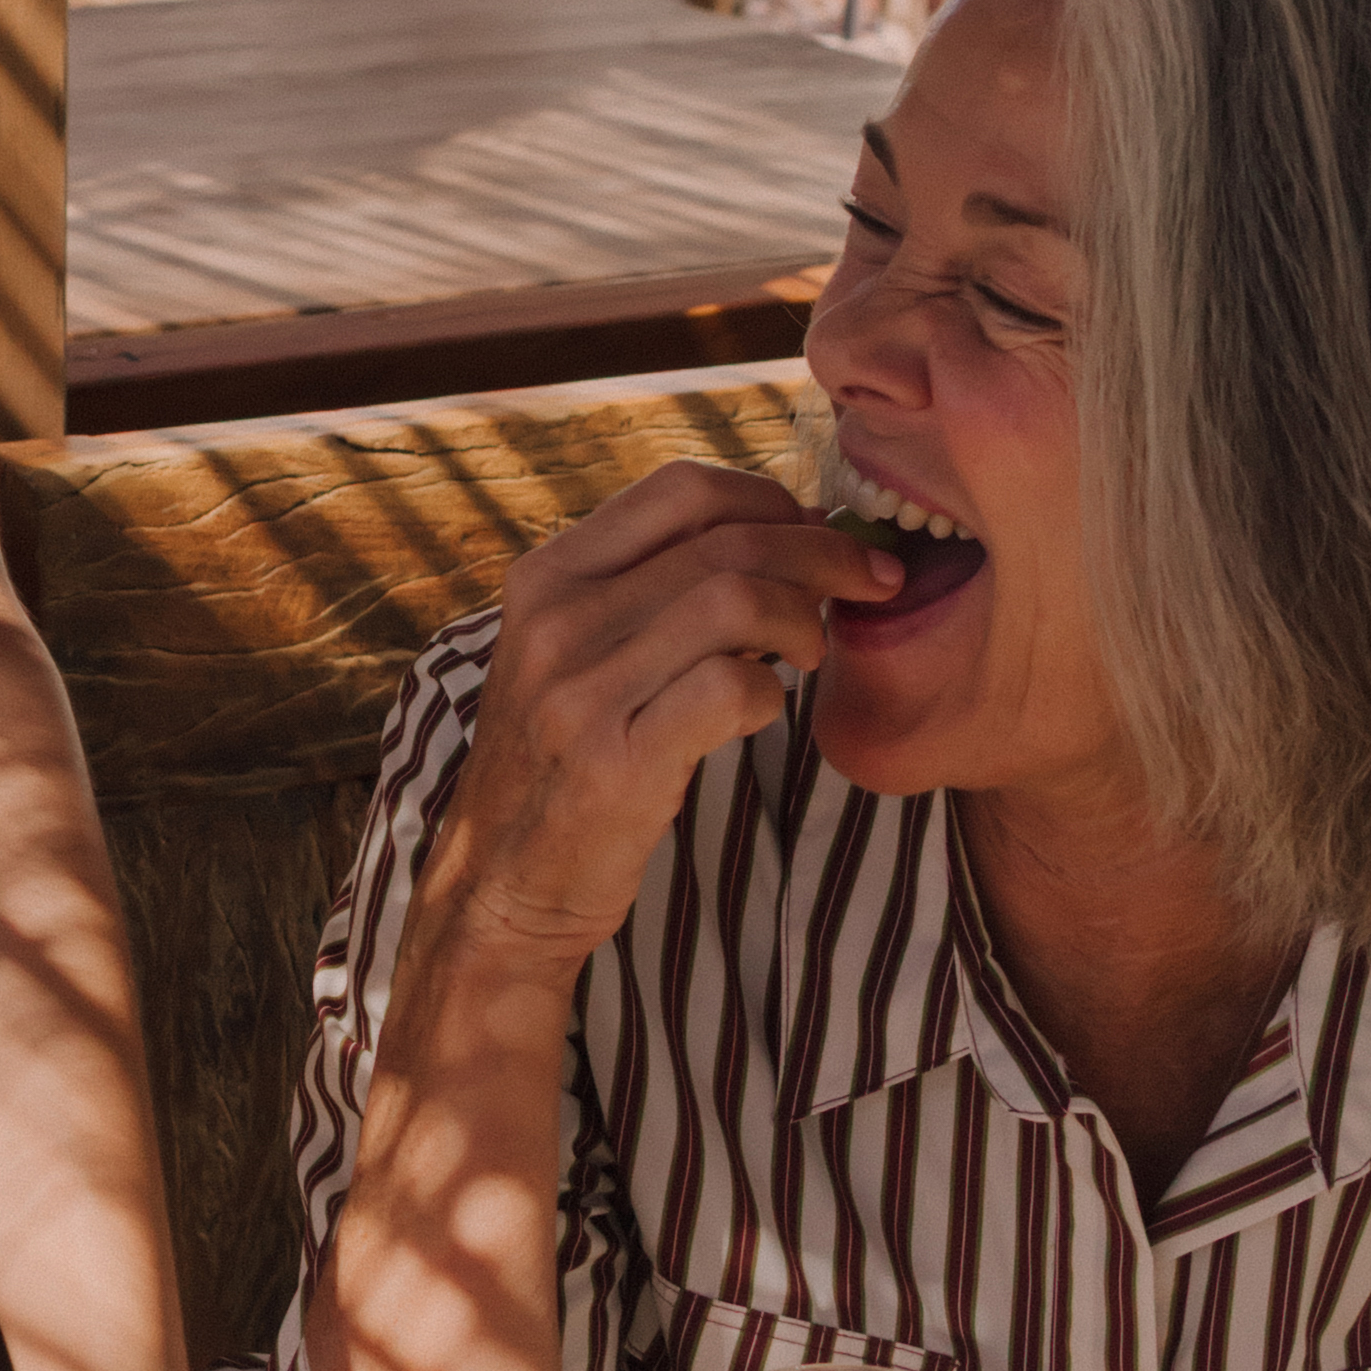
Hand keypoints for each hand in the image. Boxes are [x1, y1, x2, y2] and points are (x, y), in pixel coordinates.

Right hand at [417, 470, 905, 990]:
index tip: (815, 530)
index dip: (768, 499)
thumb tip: (783, 526)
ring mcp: (580, 690)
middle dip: (821, 552)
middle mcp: (556, 619)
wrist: (501, 880)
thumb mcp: (574, 649)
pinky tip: (766, 711)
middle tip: (869, 581)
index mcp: (547, 574)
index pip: (679, 490)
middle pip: (724, 541)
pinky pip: (730, 690)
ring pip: (734, 602)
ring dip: (804, 618)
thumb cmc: (564, 757)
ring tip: (812, 652)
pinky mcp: (614, 762)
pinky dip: (772, 694)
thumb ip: (648, 587)